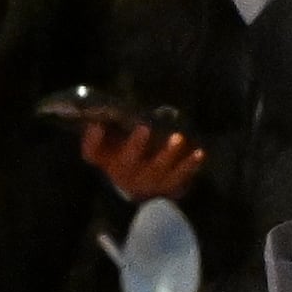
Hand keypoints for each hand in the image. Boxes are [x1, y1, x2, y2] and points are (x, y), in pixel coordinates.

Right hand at [77, 116, 206, 201]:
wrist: (143, 187)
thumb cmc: (128, 152)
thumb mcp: (116, 140)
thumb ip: (115, 124)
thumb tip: (116, 104)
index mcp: (107, 159)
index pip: (92, 153)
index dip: (92, 140)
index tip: (97, 124)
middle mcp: (123, 173)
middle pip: (125, 162)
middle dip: (135, 145)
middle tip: (144, 128)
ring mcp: (146, 182)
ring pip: (155, 169)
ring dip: (167, 154)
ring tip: (177, 138)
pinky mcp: (166, 187)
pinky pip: (179, 177)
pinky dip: (189, 165)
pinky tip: (199, 153)